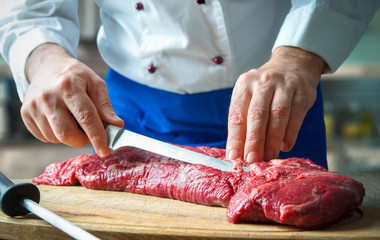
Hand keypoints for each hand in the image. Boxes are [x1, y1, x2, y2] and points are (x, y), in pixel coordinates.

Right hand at [22, 43, 123, 156]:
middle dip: (82, 139)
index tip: (105, 150)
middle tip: (88, 130)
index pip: (85, 117)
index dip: (97, 137)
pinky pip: (45, 137)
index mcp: (69, 86)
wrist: (46, 66)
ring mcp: (33, 106)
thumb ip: (106, 107)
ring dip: (70, 136)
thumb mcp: (96, 84)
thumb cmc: (75, 77)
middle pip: (67, 134)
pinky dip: (57, 135)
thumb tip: (117, 126)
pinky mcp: (25, 114)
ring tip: (72, 118)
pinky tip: (59, 119)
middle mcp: (48, 97)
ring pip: (56, 138)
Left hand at [226, 46, 326, 162]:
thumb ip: (244, 121)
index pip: (237, 114)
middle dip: (254, 140)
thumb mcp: (250, 97)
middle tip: (252, 160)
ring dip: (272, 140)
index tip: (233, 156)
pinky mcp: (303, 91)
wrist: (292, 65)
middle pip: (257, 115)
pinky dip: (290, 133)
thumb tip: (237, 152)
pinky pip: (296, 115)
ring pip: (278, 115)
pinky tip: (285, 146)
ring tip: (268, 156)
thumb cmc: (265, 90)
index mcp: (245, 85)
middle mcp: (263, 82)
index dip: (235, 137)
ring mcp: (285, 85)